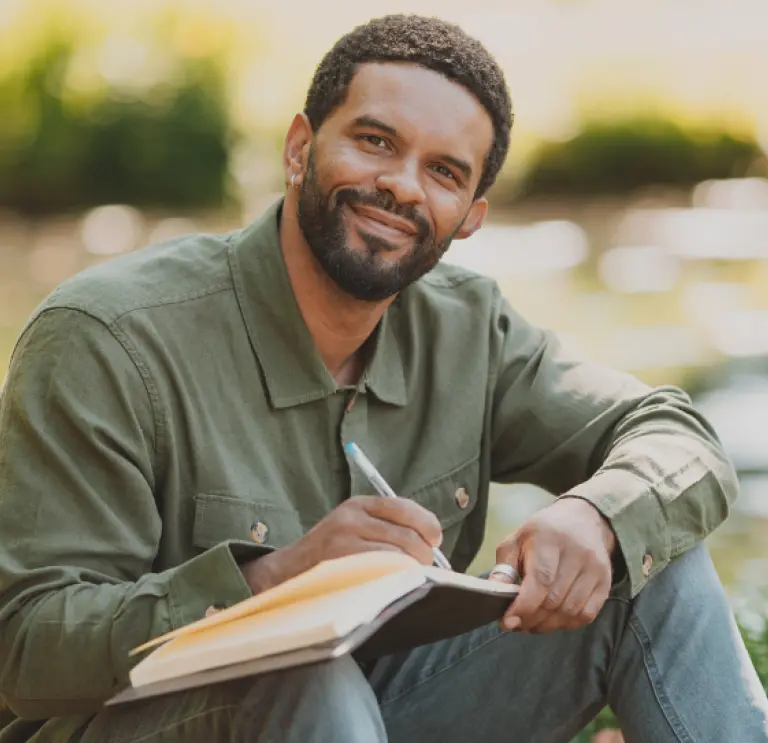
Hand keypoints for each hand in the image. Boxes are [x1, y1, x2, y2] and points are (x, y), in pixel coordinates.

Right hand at [241, 496, 442, 593]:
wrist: (285, 572)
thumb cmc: (329, 554)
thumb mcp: (352, 526)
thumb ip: (385, 526)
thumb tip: (432, 542)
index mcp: (358, 504)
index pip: (405, 508)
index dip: (427, 525)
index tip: (435, 539)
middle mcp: (351, 518)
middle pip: (408, 536)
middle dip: (424, 556)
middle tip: (426, 568)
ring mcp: (345, 543)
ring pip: (399, 557)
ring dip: (413, 572)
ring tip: (412, 579)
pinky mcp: (342, 567)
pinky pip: (383, 574)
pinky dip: (397, 581)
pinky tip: (397, 587)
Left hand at [490, 497, 615, 633]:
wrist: (582, 519)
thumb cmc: (542, 532)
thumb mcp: (517, 540)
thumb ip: (505, 567)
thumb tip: (496, 595)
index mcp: (550, 538)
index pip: (540, 580)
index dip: (524, 606)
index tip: (507, 622)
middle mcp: (577, 553)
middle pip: (554, 600)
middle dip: (532, 618)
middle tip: (517, 624)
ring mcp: (595, 568)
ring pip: (570, 610)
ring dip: (548, 624)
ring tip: (532, 623)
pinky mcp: (606, 582)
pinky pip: (586, 614)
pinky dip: (567, 623)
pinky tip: (553, 619)